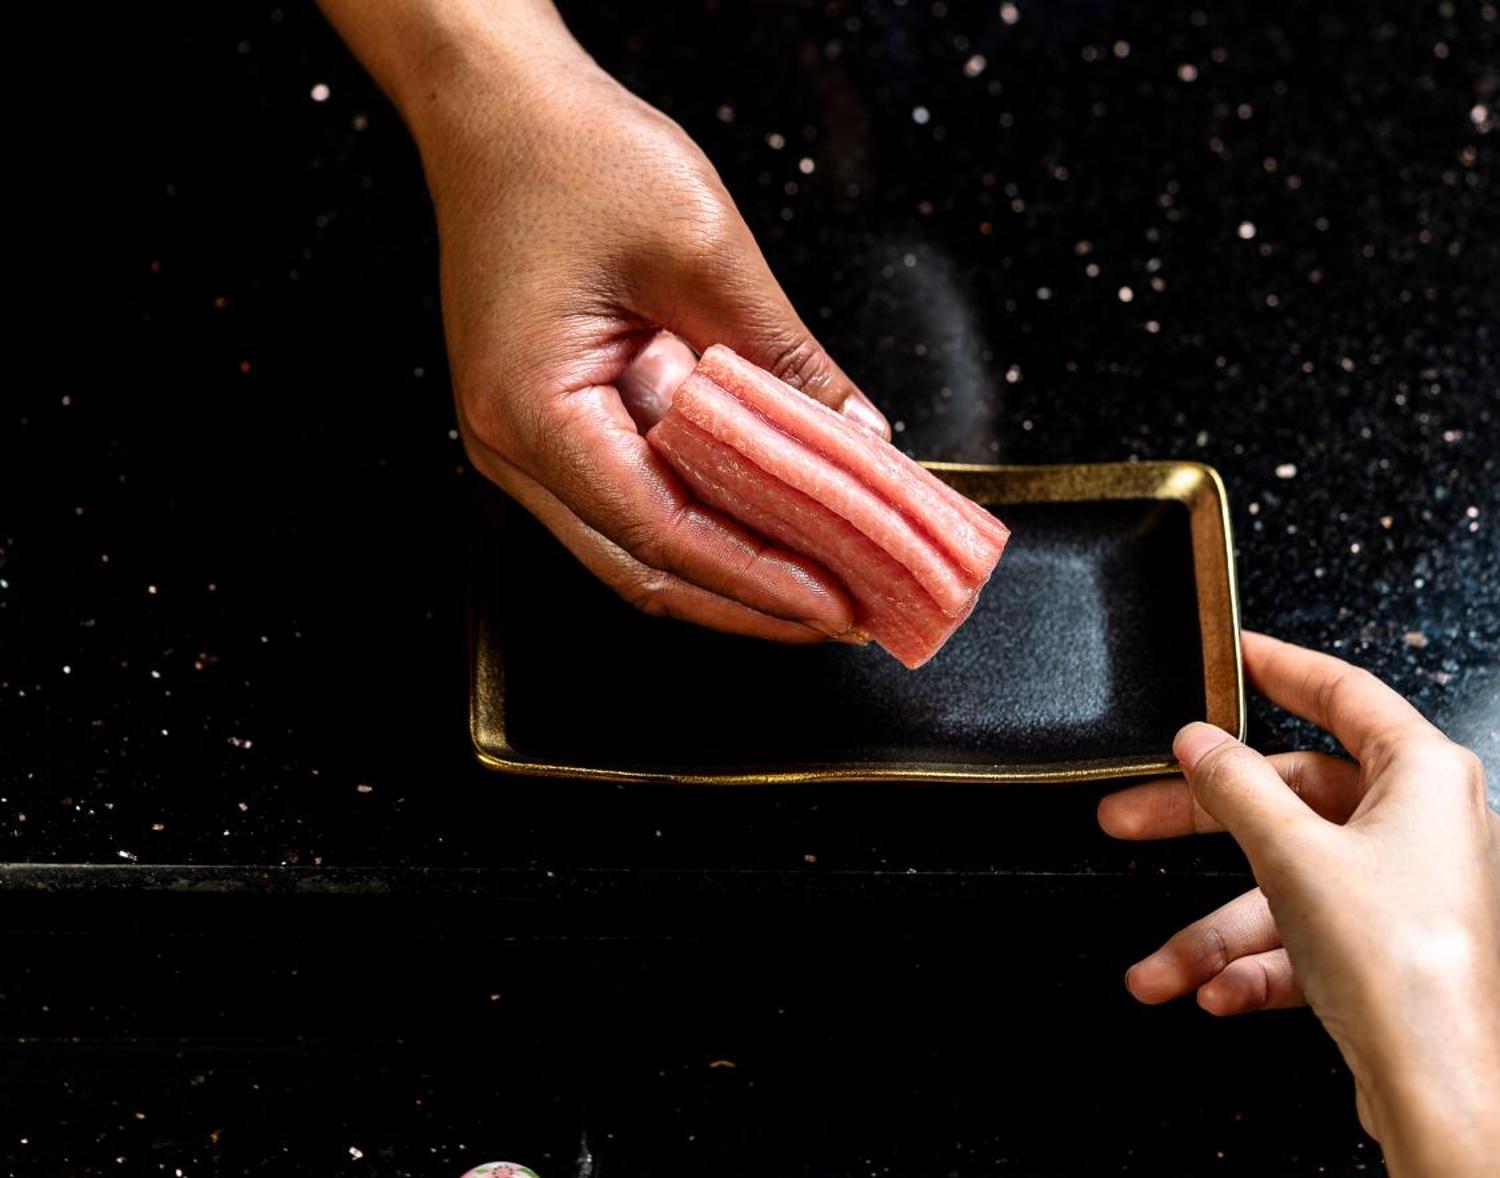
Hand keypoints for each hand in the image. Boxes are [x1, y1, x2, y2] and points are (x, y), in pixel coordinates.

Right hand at [344, 3, 887, 640]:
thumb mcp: (705, 251)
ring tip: (828, 577)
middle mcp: (515, 446)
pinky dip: (712, 516)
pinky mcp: (556, 420)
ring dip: (736, 568)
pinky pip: (639, 494)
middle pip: (647, 567)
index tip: (838, 603)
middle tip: (849, 614)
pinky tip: (779, 520)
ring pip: (642, 543)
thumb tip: (861, 440)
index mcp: (534, 411)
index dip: (760, 581)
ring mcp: (528, 440)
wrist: (499, 103)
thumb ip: (785, 358)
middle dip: (754, 601)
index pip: (664, 535)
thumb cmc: (572, 153)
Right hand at [1100, 631, 1499, 1177]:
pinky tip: (1218, 994)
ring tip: (1159, 970)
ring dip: (1220, 930)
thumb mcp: (1295, 858)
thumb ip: (1238, 791)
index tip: (1236, 654)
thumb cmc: (1405, 969)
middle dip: (1205, 824)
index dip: (1282, 668)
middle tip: (1131, 816)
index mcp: (1426, 774)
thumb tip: (1199, 743)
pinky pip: (1312, 940)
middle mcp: (1428, 824)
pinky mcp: (1395, 952)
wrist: (1446, 1092)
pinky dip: (1262, 965)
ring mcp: (1412, 891)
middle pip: (1296, 799)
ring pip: (1293, 885)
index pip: (1344, 693)